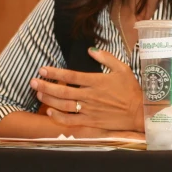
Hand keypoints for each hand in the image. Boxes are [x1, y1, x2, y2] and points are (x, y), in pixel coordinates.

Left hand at [30, 48, 144, 131]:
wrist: (139, 112)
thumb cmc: (130, 89)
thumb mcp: (122, 68)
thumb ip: (106, 57)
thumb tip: (90, 50)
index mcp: (96, 81)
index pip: (71, 76)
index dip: (55, 72)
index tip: (42, 69)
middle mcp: (90, 96)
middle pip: (63, 91)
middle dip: (45, 86)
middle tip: (32, 82)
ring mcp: (89, 110)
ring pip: (64, 105)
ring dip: (49, 100)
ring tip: (38, 94)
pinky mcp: (91, 122)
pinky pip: (71, 120)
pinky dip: (59, 117)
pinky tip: (50, 112)